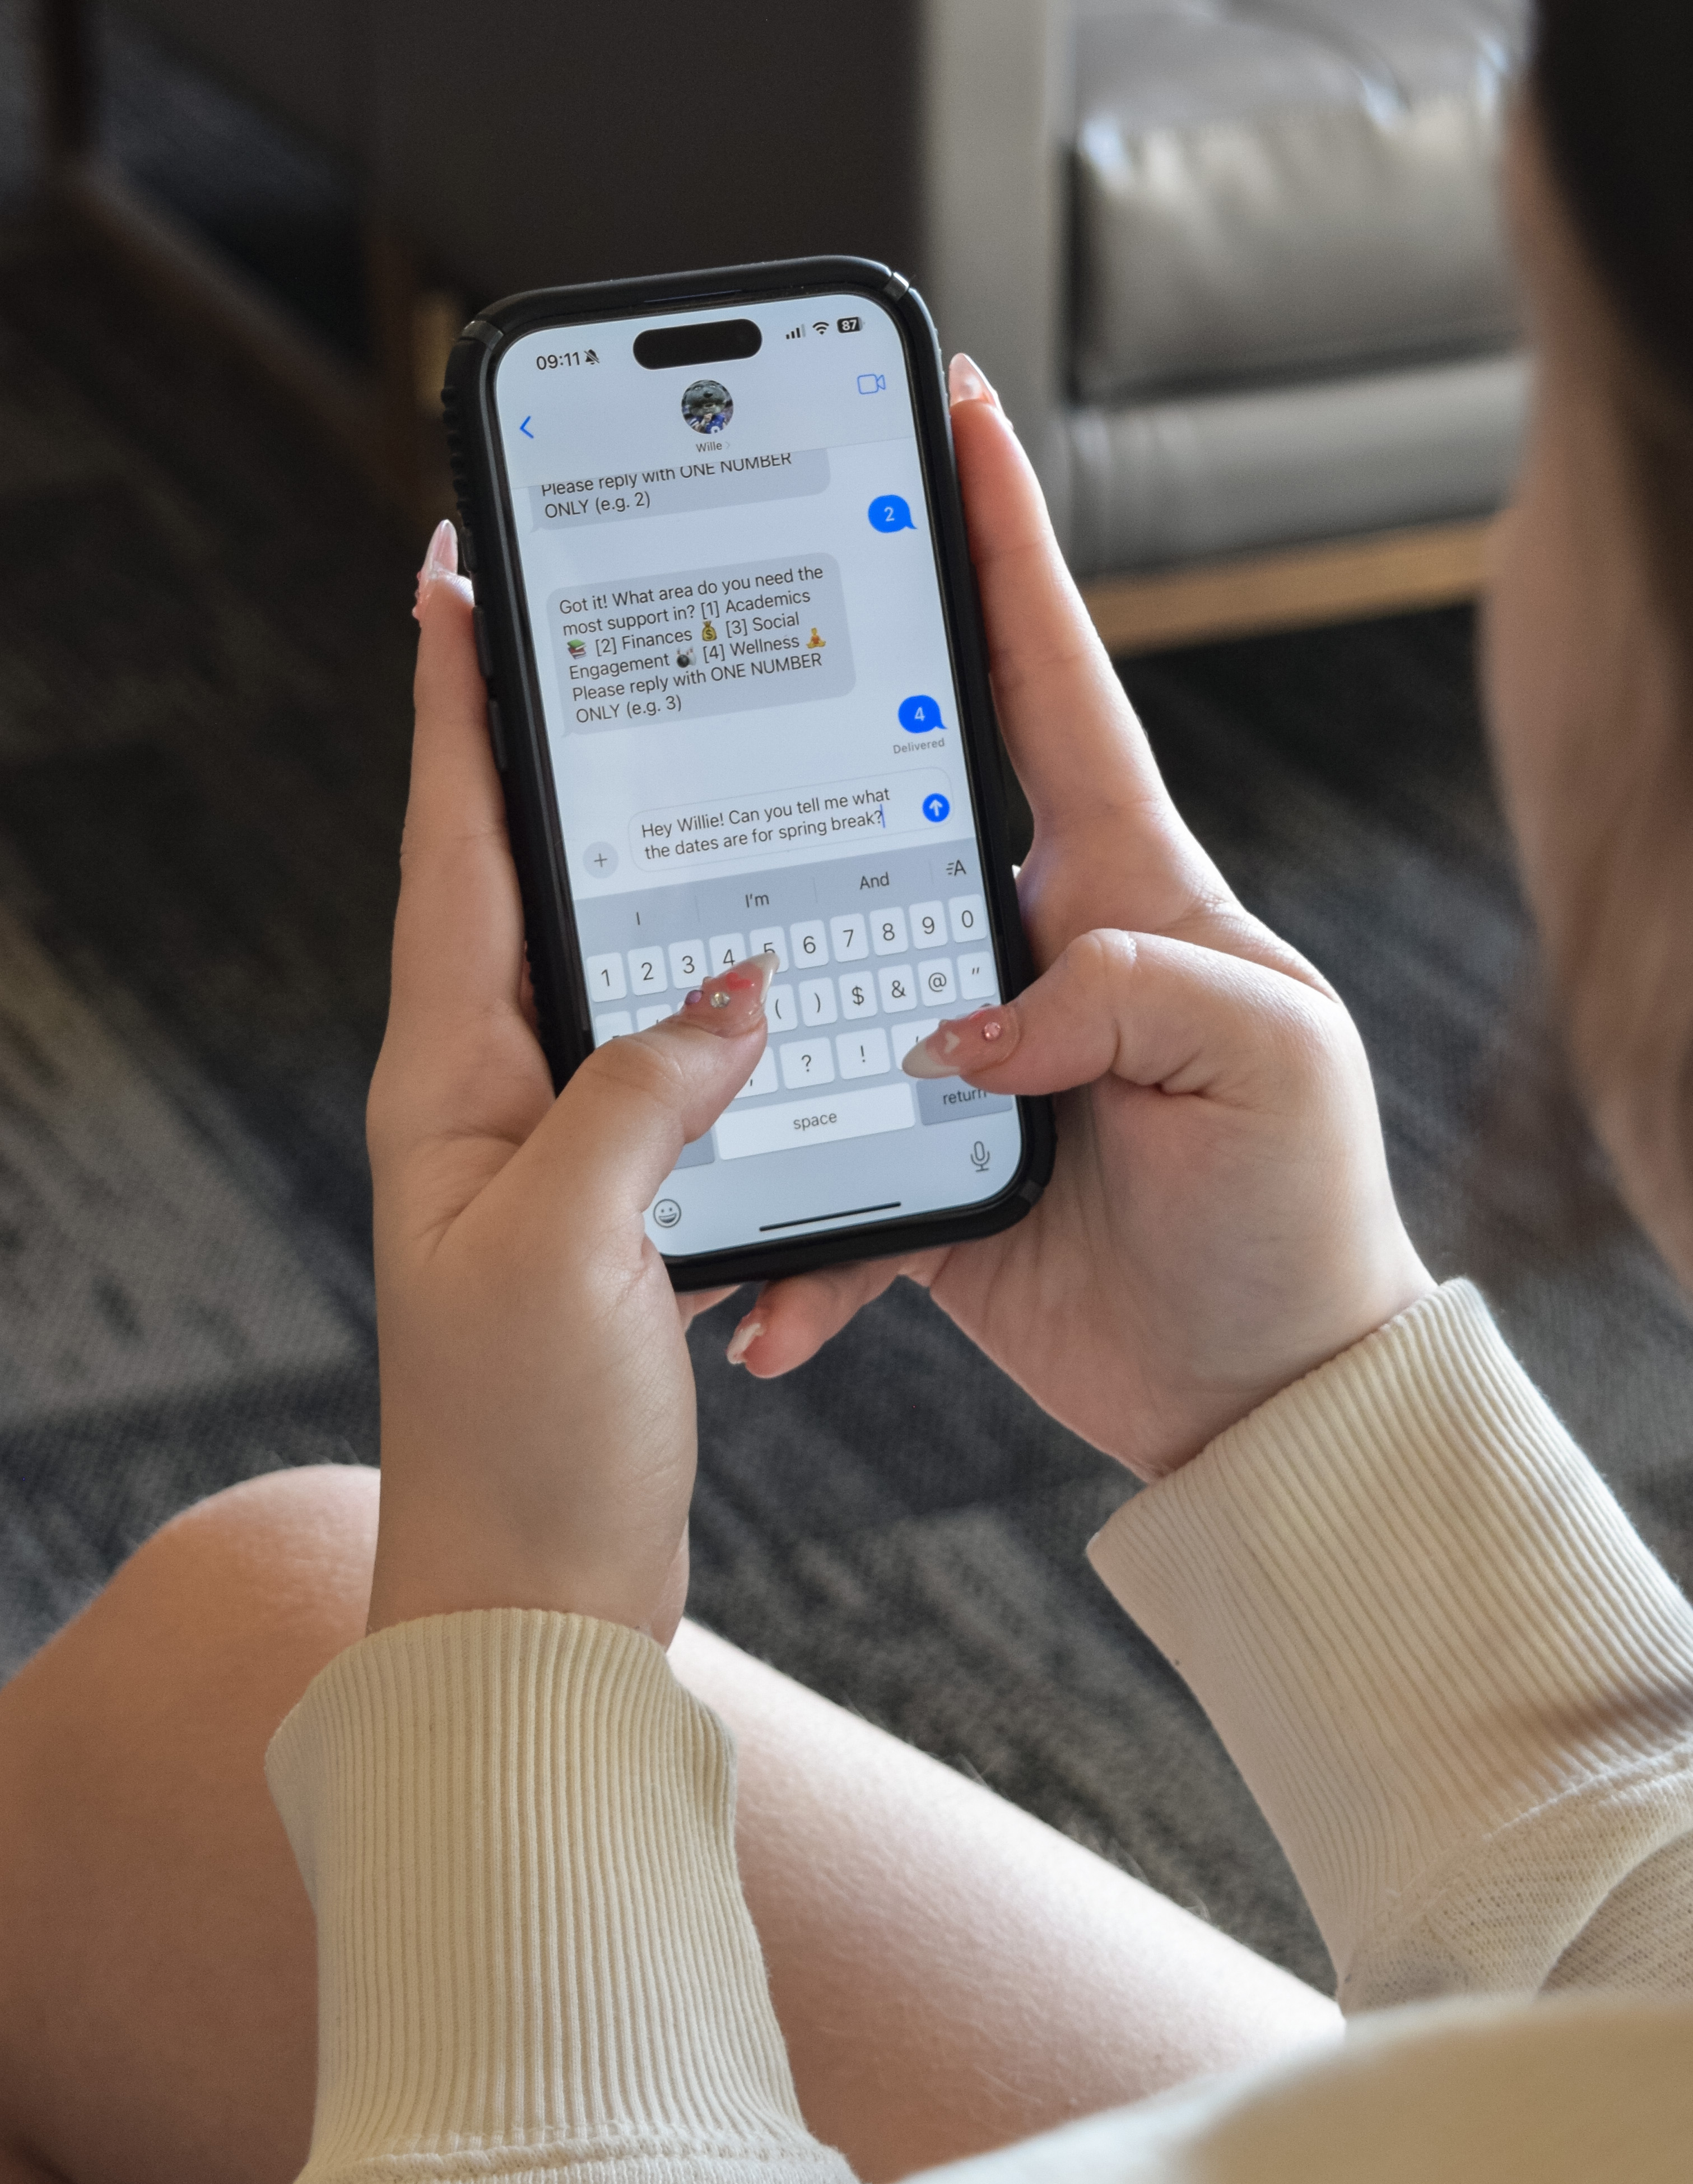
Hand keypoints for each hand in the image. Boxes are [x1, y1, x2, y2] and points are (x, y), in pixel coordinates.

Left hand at [363, 525, 773, 1642]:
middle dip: (539, 748)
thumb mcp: (574, 1247)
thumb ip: (648, 1096)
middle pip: (516, 879)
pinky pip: (662, 1061)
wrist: (539, 1603)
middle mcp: (484, 1098)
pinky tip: (755, 971)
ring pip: (599, 962)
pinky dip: (706, 999)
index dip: (456, 710)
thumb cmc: (524, 1443)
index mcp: (446, 1082)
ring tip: (680, 761)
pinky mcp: (615, 1203)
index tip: (454, 580)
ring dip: (633, 866)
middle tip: (572, 627)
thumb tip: (736, 983)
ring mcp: (548, 1149)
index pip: (451, 849)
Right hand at [742, 361, 1431, 1477]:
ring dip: (744, 995)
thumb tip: (970, 1020)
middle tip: (716, 610)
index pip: (1051, 675)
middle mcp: (1036, 939)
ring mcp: (971, 1045)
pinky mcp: (927, 1160)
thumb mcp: (1267, 1065)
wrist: (1265, 1392)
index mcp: (1128, 882)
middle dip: (812, 698)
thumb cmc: (1298, 1209)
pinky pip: (822, 1160)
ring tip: (657, 997)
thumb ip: (1137, 991)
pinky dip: (789, 1232)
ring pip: (824, 968)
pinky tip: (761, 1296)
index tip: (959, 406)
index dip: (1004, 538)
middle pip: (896, 785)